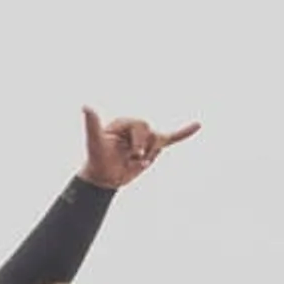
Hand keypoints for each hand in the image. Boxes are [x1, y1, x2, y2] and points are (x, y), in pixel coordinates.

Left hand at [78, 106, 200, 189]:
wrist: (104, 177)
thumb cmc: (97, 159)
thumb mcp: (95, 142)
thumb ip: (93, 124)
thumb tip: (86, 105)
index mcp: (125, 122)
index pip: (142, 125)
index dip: (139, 142)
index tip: (132, 154)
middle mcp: (137, 126)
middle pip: (152, 133)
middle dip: (144, 150)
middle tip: (132, 160)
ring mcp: (146, 137)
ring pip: (159, 142)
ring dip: (150, 156)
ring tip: (136, 162)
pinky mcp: (153, 148)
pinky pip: (172, 138)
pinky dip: (184, 132)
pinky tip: (198, 125)